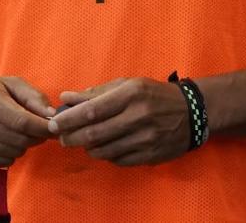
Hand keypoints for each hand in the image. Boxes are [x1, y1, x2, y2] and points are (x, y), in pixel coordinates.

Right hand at [0, 76, 55, 167]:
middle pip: (19, 140)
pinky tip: (7, 140)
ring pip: (14, 153)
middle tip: (40, 129)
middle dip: (37, 137)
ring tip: (21, 132)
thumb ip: (33, 97)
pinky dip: (12, 154)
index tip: (55, 126)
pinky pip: (4, 162)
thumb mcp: (9, 83)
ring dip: (24, 145)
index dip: (42, 127)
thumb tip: (52, 115)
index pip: (21, 121)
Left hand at [48, 77, 190, 166]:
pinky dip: (106, 155)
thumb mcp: (128, 85)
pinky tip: (105, 147)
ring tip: (84, 141)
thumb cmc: (154, 94)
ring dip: (88, 148)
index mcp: (131, 94)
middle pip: (94, 133)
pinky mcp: (150, 155)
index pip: (91, 110)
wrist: (193, 112)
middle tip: (61, 138)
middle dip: (72, 137)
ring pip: (104, 150)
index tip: (53, 124)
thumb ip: (96, 93)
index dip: (68, 119)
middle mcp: (138, 116)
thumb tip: (66, 97)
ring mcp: (146, 138)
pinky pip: (119, 160)